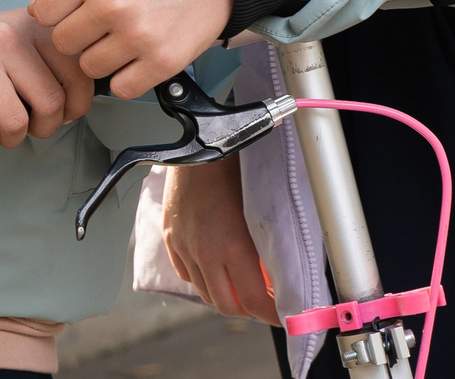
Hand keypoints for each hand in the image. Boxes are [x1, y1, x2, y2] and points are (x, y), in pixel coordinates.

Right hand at [0, 9, 95, 155]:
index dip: (77, 104)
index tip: (64, 112)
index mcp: (28, 26)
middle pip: (51, 103)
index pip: (77, 72)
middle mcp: (4, 40)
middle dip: (45, 127)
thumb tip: (79, 101)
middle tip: (29, 125)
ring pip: (17, 124)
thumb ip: (49, 56)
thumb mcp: (15, 33)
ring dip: (12, 138)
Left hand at [29, 0, 232, 98]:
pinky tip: (141, 53)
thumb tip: (34, 10)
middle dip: (80, 35)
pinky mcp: (162, 62)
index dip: (59, 12)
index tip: (79, 7)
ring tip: (126, 34)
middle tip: (107, 20)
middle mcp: (113, 4)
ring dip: (104, 56)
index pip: (42, 14)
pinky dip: (128, 76)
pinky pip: (121, 88)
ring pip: (90, 69)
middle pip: (64, 45)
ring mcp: (139, 36)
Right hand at [162, 155, 279, 322]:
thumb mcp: (261, 207)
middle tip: (267, 305)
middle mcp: (204, 252)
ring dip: (225, 296)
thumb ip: (268, 243)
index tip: (283, 316)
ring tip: (243, 288)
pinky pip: (185, 272)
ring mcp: (183, 246)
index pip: (254, 301)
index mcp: (232, 246)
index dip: (272, 315)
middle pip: (226, 305)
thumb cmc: (237, 165)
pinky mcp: (171, 236)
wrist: (201, 139)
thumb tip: (282, 269)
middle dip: (249, 311)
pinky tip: (215, 269)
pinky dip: (202, 278)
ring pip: (204, 292)